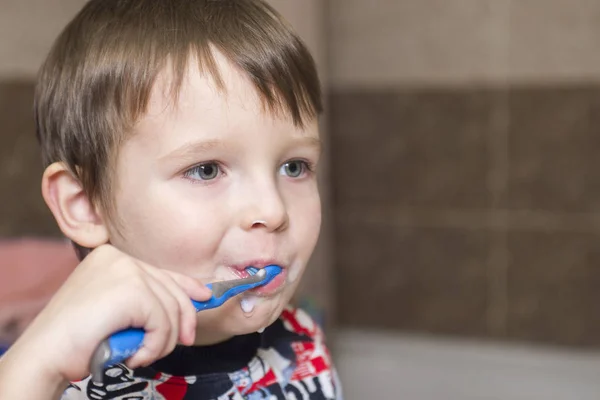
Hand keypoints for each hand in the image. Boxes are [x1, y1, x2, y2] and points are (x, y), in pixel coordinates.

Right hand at [2, 244, 210, 384]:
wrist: (46, 354)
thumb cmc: (76, 339)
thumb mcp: (115, 310)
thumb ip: (145, 301)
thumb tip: (189, 302)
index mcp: (113, 257)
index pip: (161, 271)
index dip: (186, 286)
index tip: (203, 297)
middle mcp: (120, 257)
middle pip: (172, 288)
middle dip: (182, 320)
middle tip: (184, 342)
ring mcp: (126, 270)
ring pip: (171, 309)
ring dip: (163, 341)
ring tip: (142, 354)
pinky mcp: (132, 290)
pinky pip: (163, 323)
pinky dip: (155, 346)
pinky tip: (136, 355)